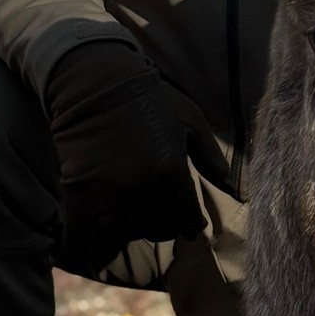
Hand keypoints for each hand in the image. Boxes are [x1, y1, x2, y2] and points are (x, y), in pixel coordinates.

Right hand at [44, 41, 204, 271]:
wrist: (95, 84)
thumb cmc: (151, 99)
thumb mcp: (191, 122)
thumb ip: (212, 160)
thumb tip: (233, 191)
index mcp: (170, 171)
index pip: (187, 219)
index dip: (192, 224)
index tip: (192, 223)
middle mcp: (139, 188)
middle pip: (160, 229)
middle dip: (169, 224)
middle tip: (168, 214)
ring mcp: (107, 194)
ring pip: (131, 231)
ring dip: (140, 225)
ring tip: (143, 210)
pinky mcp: (81, 195)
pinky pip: (100, 225)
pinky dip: (111, 222)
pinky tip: (118, 207)